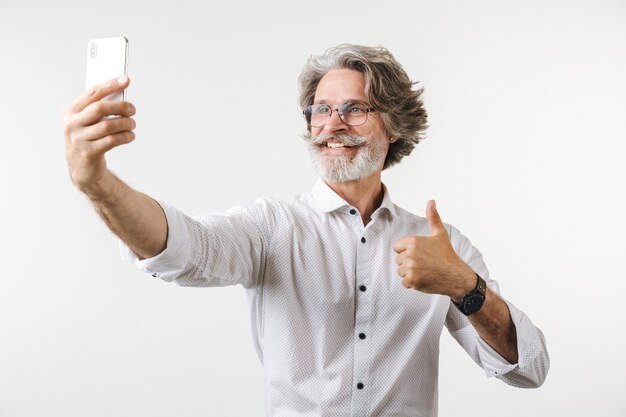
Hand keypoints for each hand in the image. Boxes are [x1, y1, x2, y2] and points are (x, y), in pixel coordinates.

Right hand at [62, 76, 135, 193]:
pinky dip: (125, 136)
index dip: (110, 85)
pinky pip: (111, 141)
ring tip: (132, 124)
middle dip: (120, 106)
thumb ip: (99, 108)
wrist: (82, 168)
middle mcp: (71, 124)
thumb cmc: (89, 139)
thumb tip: (120, 91)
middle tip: (133, 109)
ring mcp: (78, 139)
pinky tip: (130, 136)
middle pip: (100, 108)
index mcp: (70, 111)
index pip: (92, 93)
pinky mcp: (89, 153)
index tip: (125, 79)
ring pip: (108, 125)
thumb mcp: (88, 122)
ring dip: (125, 123)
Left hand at [392, 200, 475, 301]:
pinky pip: (404, 282)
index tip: (420, 254)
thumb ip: (433, 217)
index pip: (396, 247)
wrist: (456, 276)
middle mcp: (410, 254)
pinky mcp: (412, 281)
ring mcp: (411, 268)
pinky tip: (424, 279)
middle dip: (408, 263)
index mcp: (413, 241)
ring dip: (410, 273)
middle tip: (425, 263)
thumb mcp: (440, 234)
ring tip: (425, 271)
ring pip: (400, 271)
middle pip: (398, 260)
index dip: (407, 251)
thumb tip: (431, 201)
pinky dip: (412, 283)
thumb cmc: (447, 255)